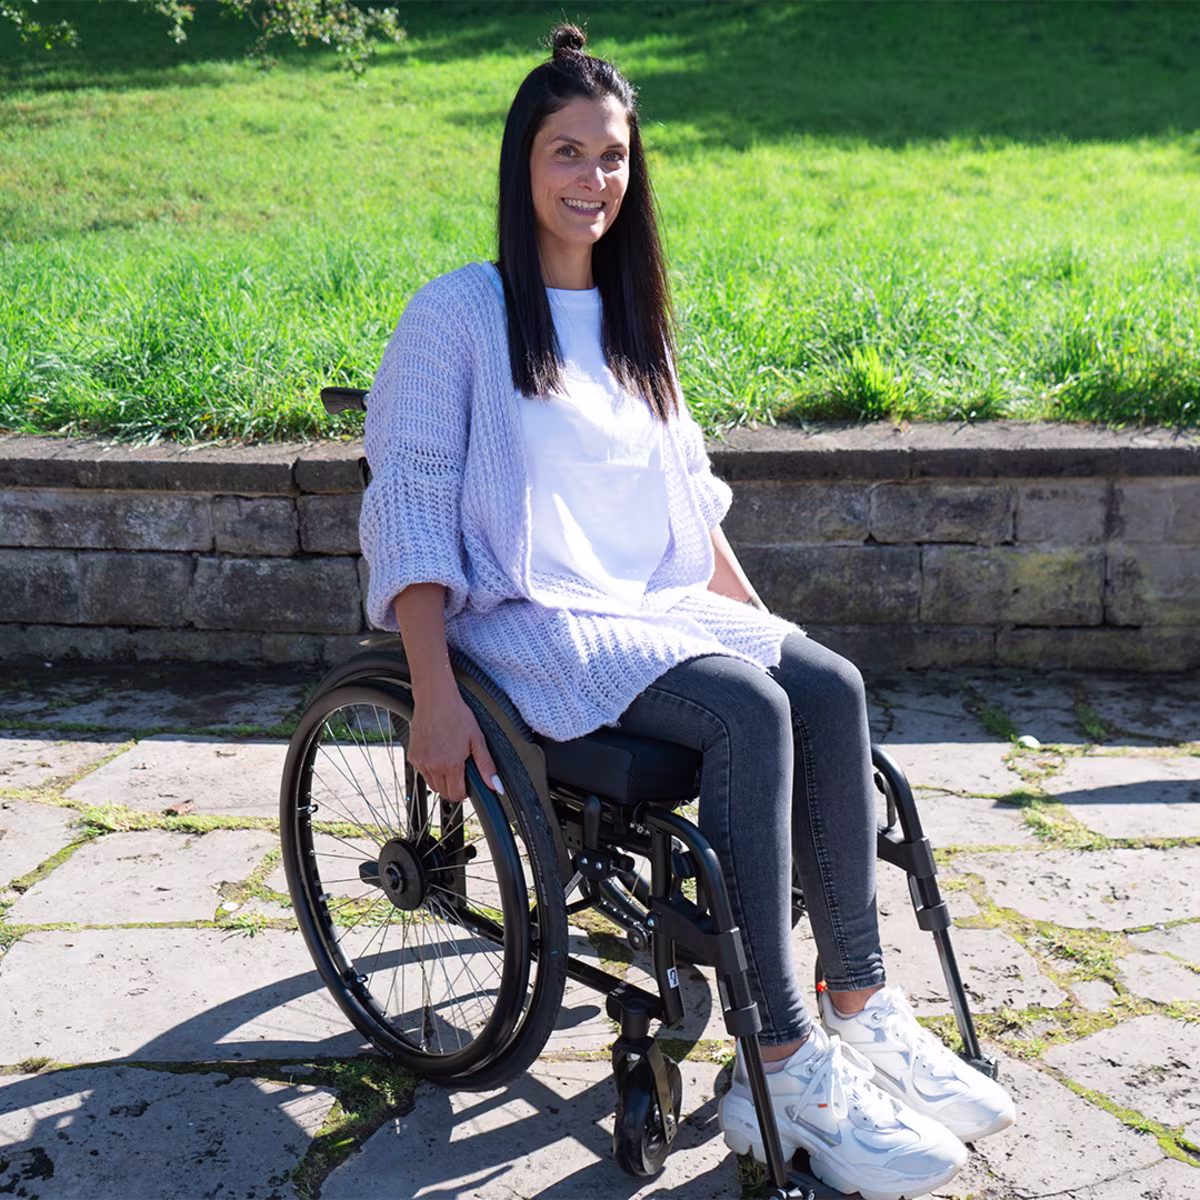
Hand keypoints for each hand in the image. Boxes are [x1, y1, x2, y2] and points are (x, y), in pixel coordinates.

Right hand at [407, 682, 499, 802]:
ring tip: (448, 760)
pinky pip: (422, 772)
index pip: (456, 795)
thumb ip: (485, 765)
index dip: (464, 792)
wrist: (435, 699)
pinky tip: (437, 754)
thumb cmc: (457, 715)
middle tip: (459, 770)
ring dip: (441, 780)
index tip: (467, 783)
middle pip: (443, 793)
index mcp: (451, 764)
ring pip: (431, 784)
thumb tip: (494, 785)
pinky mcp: (412, 756)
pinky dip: (430, 769)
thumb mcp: (477, 739)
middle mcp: (433, 766)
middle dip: (453, 787)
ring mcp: (421, 762)